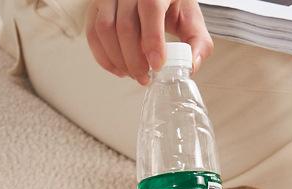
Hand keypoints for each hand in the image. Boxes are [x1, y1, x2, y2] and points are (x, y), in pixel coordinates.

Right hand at [85, 0, 213, 84]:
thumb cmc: (172, 5)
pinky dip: (103, 56)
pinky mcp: (97, 6)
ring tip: (132, 74)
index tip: (157, 66)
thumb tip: (191, 66)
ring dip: (118, 60)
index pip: (151, 8)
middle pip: (125, 25)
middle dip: (134, 60)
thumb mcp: (191, 19)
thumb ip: (198, 43)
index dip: (152, 40)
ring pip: (105, 29)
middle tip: (145, 78)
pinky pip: (92, 32)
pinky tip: (118, 68)